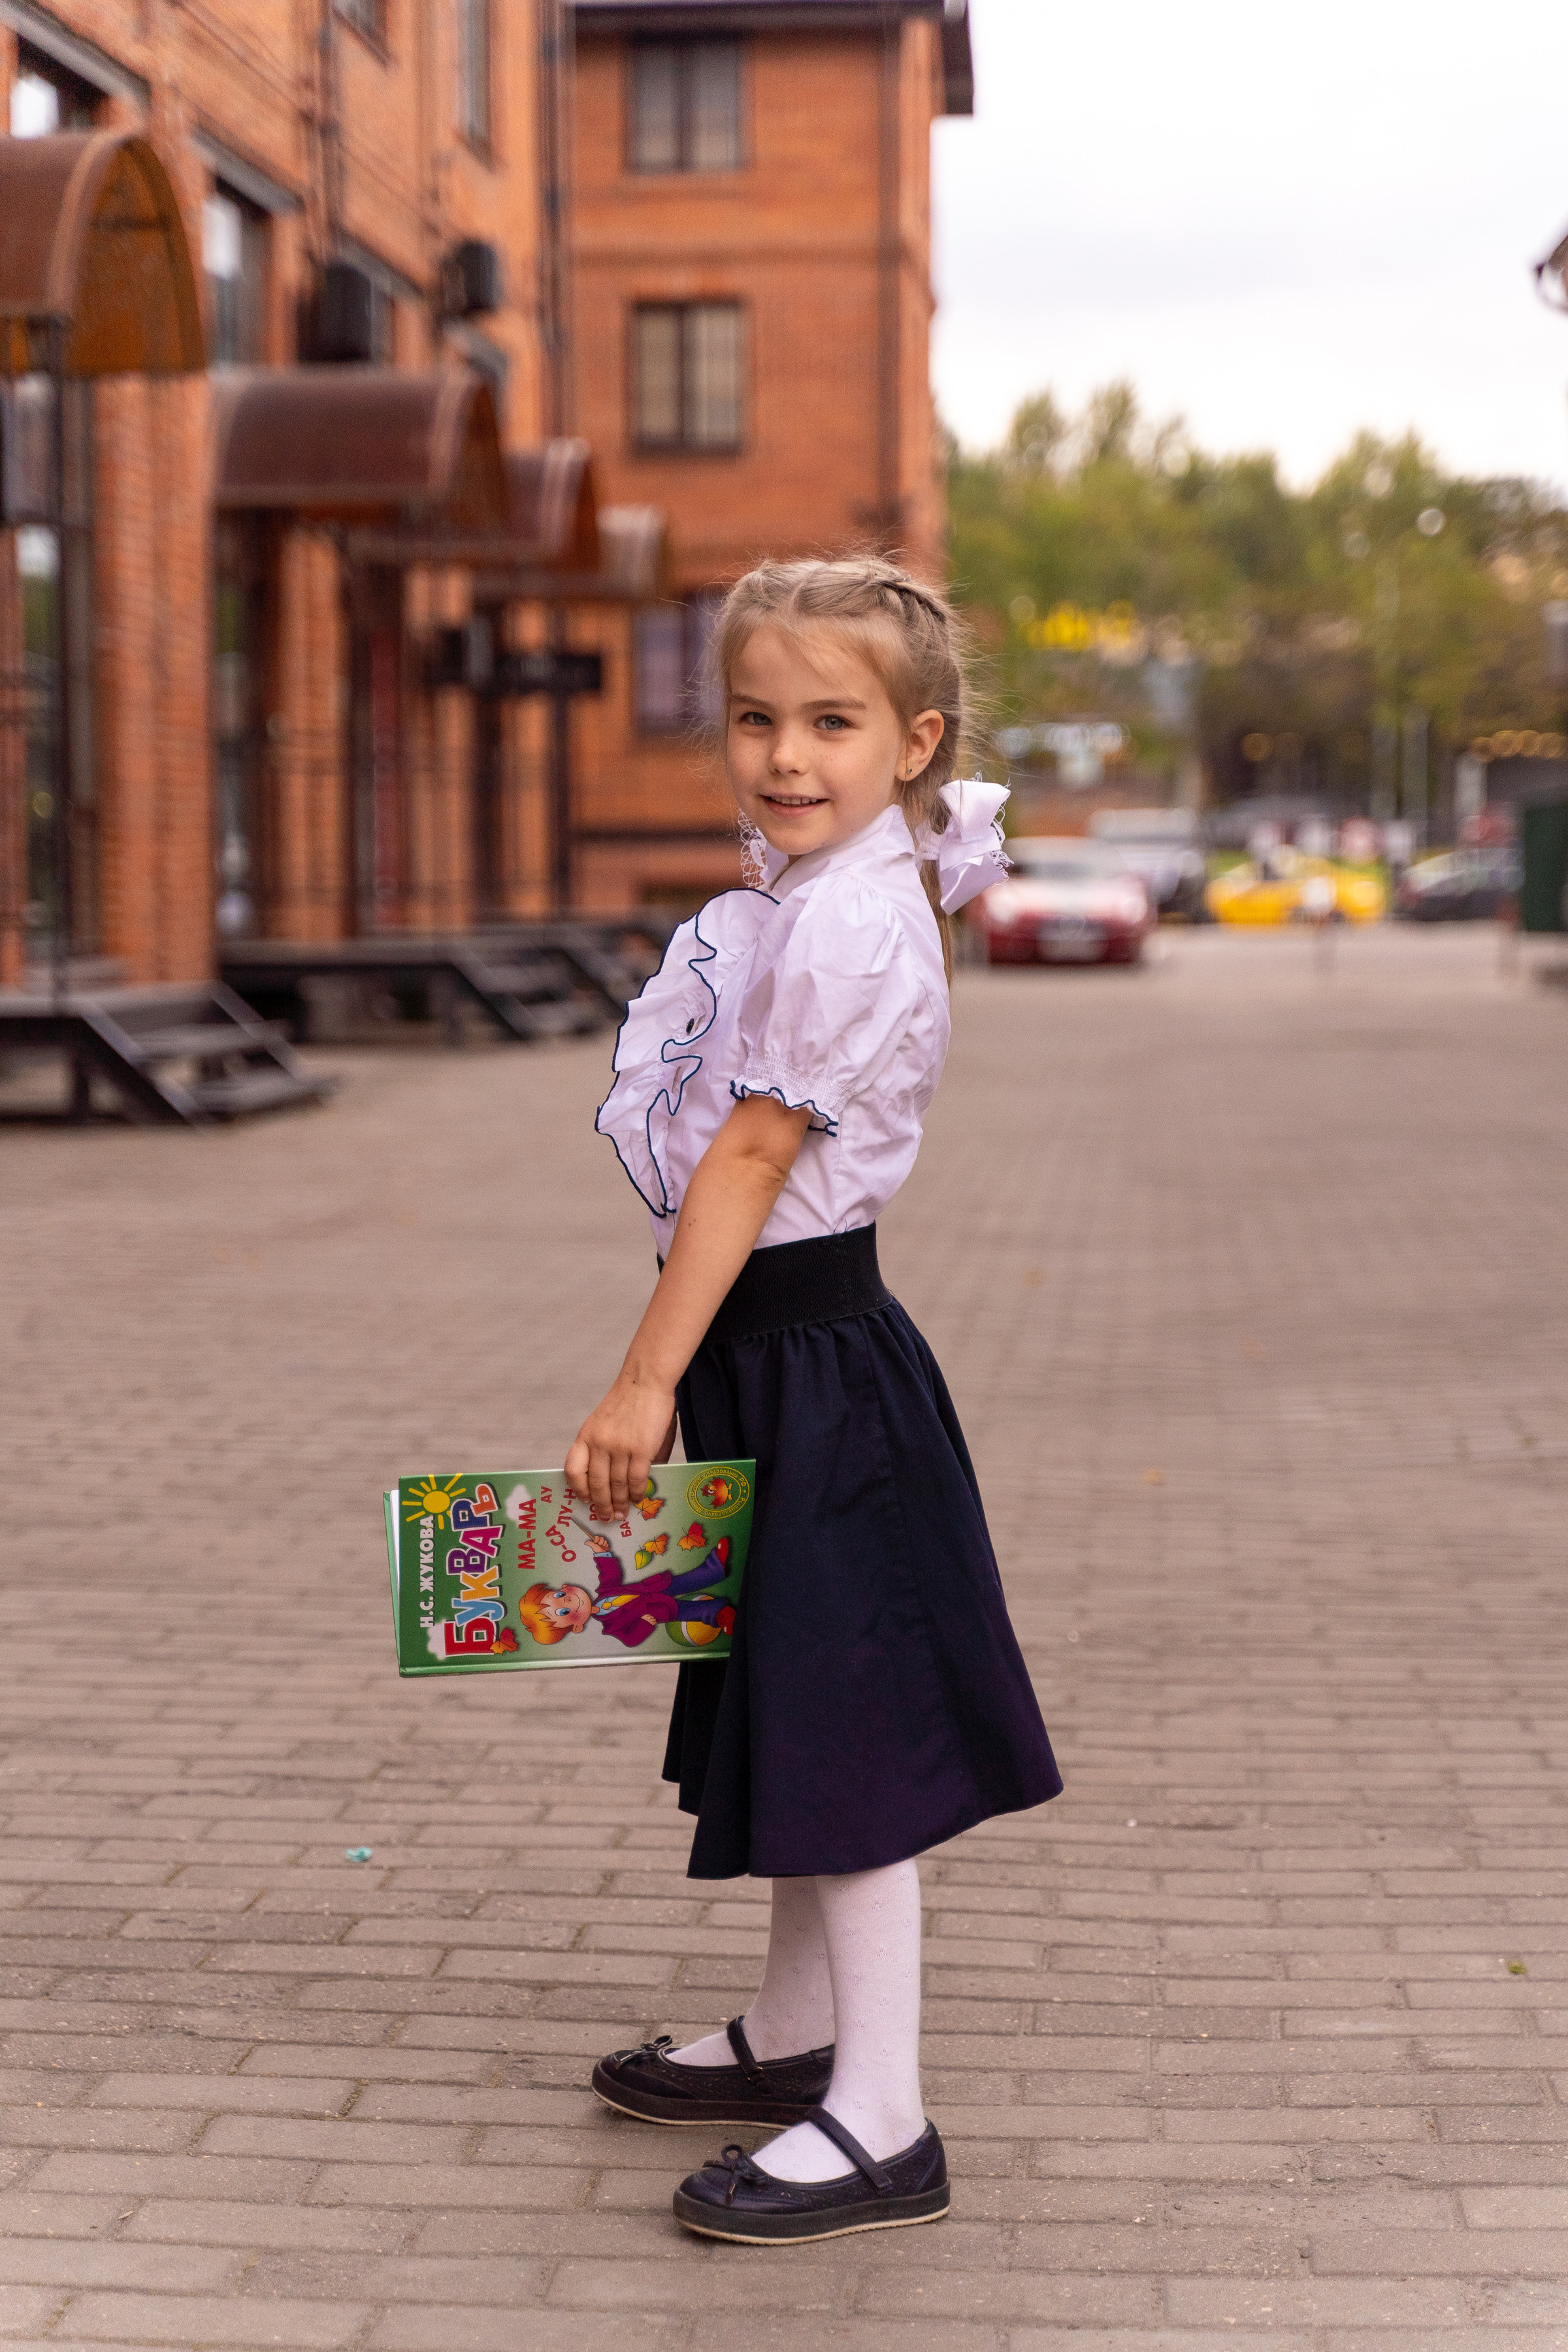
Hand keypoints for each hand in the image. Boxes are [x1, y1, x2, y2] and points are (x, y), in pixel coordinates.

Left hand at [565, 1375, 678, 1518]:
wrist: (646, 1381)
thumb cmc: (628, 1403)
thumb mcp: (603, 1423)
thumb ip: (604, 1449)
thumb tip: (612, 1482)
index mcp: (585, 1436)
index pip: (573, 1470)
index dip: (578, 1488)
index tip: (585, 1500)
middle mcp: (599, 1443)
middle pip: (596, 1484)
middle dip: (601, 1505)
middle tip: (606, 1517)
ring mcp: (619, 1447)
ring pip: (617, 1485)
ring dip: (619, 1503)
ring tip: (622, 1513)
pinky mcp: (641, 1449)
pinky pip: (636, 1480)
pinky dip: (637, 1493)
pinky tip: (638, 1498)